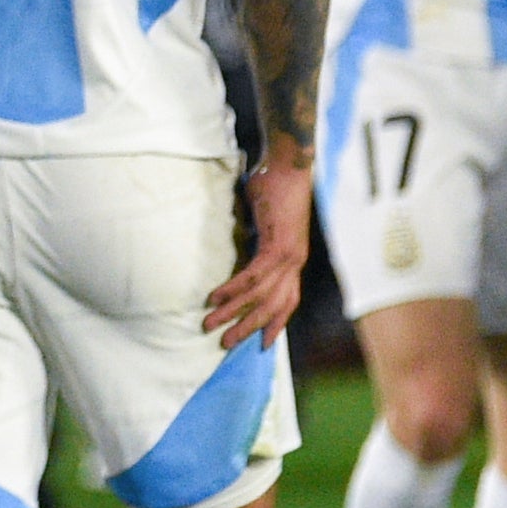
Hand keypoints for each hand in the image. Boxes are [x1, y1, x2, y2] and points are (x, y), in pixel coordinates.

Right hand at [203, 158, 312, 351]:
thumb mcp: (267, 220)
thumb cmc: (276, 186)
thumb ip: (257, 238)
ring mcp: (289, 255)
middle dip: (248, 327)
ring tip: (211, 324)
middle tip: (225, 343)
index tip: (264, 343)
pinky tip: (215, 297)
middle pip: (273, 306)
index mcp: (294, 258)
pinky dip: (233, 288)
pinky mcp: (277, 245)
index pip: (288, 300)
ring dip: (234, 312)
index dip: (277, 322)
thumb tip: (239, 240)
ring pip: (260, 296)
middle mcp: (295, 262)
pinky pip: (252, 275)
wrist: (290, 164)